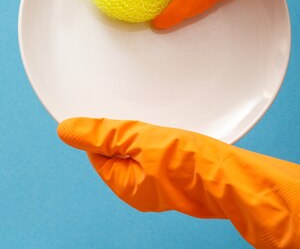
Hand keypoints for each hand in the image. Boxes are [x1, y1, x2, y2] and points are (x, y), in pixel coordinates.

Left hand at [58, 118, 299, 248]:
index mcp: (123, 184)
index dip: (100, 131)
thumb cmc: (188, 160)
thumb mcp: (138, 138)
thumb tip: (65, 130)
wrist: (234, 176)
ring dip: (142, 133)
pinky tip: (170, 128)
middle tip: (133, 112)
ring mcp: (160, 183)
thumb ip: (101, 134)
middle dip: (121, 131)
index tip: (110, 112)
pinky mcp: (179, 175)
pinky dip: (159, 139)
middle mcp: (139, 189)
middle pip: (117, 152)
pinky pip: (159, 153)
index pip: (97, 152)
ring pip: (140, 151)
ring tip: (152, 117)